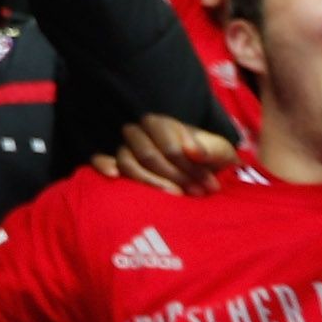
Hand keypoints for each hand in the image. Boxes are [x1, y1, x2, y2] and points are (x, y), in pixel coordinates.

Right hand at [89, 114, 238, 195]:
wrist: (199, 173)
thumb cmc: (209, 159)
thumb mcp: (220, 151)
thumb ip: (211, 148)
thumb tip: (194, 152)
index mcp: (162, 124)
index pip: (168, 143)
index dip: (188, 165)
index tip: (209, 185)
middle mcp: (140, 133)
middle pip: (148, 154)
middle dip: (174, 177)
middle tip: (195, 194)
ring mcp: (126, 148)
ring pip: (128, 162)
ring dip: (151, 183)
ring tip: (173, 197)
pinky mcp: (116, 164)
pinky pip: (100, 160)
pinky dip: (103, 165)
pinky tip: (113, 177)